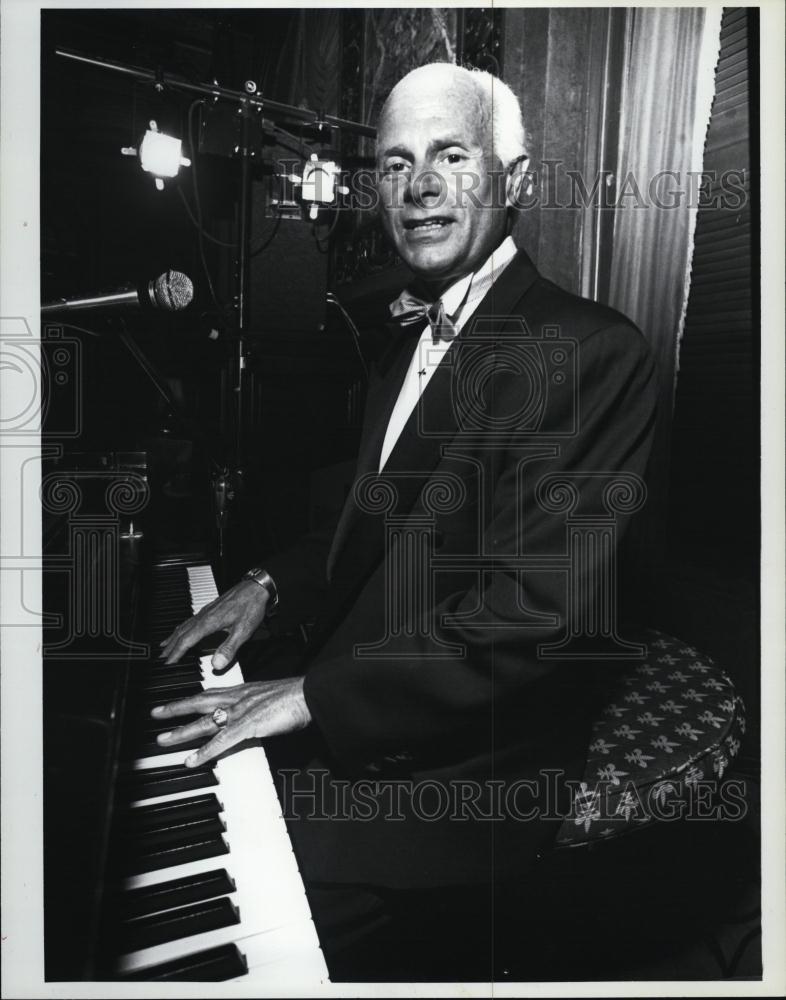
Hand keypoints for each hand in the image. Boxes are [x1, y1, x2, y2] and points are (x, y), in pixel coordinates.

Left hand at [151, 677, 310, 766]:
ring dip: (182, 732)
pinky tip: (191, 761)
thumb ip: (254, 708)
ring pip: (205, 723)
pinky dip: (205, 752)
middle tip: (155, 714)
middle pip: (200, 703)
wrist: (309, 694)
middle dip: (176, 709)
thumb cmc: (295, 697)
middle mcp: (238, 699)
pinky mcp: (248, 726)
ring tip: (162, 740)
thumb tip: (248, 719)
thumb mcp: (268, 699)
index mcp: (243, 691)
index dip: (191, 698)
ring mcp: (241, 712)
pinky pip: (221, 741)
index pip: (210, 693)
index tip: (175, 702)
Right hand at [159, 579, 268, 669]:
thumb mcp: (243, 630)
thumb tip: (217, 664)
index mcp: (209, 622)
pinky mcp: (210, 608)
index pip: (187, 641)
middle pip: (182, 633)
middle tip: (161, 658)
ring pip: (184, 625)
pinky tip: (183, 629)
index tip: (168, 663)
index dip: (176, 653)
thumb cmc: (251, 606)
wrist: (257, 587)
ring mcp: (206, 611)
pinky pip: (190, 620)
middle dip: (171, 647)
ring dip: (174, 637)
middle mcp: (204, 615)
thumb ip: (229, 648)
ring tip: (165, 646)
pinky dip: (182, 628)